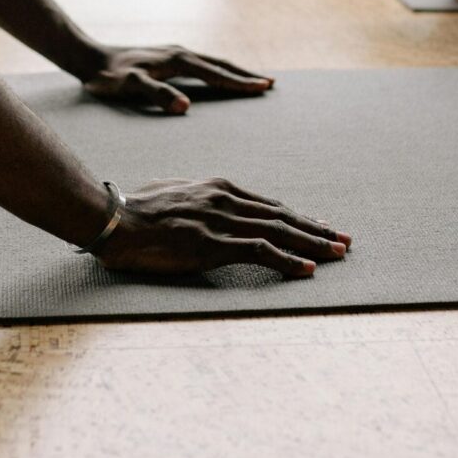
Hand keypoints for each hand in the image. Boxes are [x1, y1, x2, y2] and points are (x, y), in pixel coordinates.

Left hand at [82, 45, 274, 114]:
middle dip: (245, 75)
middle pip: (221, 64)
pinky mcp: (167, 56)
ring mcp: (174, 52)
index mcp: (177, 60)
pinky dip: (217, 69)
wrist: (89, 58)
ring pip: (212, 62)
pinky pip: (201, 63)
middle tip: (271, 84)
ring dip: (233, 71)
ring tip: (253, 78)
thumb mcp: (130, 87)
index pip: (216, 74)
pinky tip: (218, 75)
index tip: (263, 88)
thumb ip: (157, 95)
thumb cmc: (108, 77)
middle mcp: (180, 52)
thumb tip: (185, 108)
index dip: (240, 83)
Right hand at [95, 177, 349, 278]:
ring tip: (337, 255)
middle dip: (317, 230)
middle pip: (283, 216)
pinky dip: (287, 260)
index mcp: (218, 187)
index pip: (269, 205)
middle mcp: (226, 199)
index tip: (320, 226)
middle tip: (344, 241)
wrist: (112, 219)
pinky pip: (259, 251)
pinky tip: (306, 270)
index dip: (299, 217)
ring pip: (279, 231)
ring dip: (312, 245)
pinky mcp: (212, 244)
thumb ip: (199, 199)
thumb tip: (207, 207)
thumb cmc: (136, 210)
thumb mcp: (174, 194)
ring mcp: (221, 221)